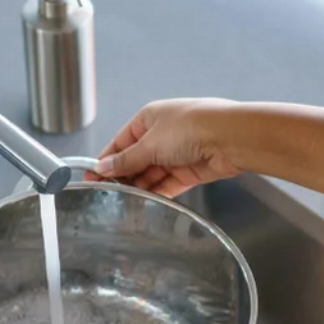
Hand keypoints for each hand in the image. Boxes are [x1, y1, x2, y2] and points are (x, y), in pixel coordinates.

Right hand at [87, 98, 240, 197]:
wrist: (231, 138)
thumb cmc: (192, 127)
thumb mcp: (150, 143)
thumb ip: (126, 159)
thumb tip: (103, 166)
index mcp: (149, 118)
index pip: (121, 142)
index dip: (106, 161)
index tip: (91, 177)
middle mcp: (162, 134)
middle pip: (135, 160)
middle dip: (123, 176)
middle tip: (107, 195)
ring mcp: (177, 153)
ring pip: (151, 174)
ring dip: (140, 187)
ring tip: (124, 203)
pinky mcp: (190, 171)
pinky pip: (168, 185)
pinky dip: (157, 193)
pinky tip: (146, 204)